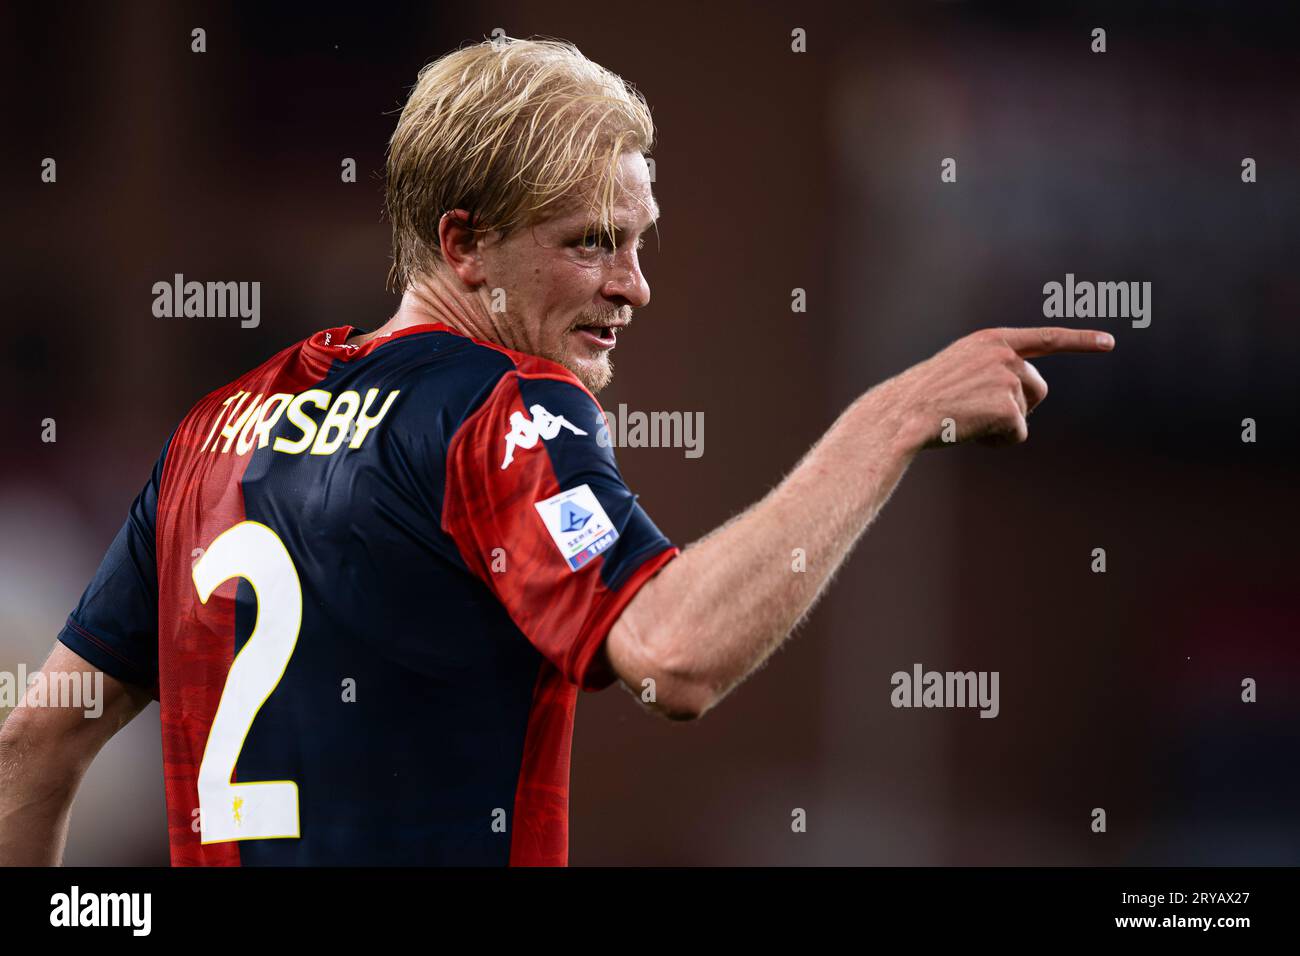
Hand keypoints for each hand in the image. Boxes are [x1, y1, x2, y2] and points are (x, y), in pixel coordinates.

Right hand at [887, 327, 1114, 450]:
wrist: (901, 416)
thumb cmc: (922, 398)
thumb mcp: (958, 369)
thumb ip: (991, 370)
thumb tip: (1019, 396)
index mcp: (992, 340)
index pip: (1046, 338)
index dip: (1081, 341)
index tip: (1110, 343)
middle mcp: (1005, 355)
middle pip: (1038, 389)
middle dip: (1018, 407)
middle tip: (975, 412)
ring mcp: (1008, 379)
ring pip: (1026, 413)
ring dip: (1003, 424)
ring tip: (966, 420)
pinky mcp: (1008, 408)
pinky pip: (1017, 434)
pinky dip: (996, 441)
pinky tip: (969, 433)